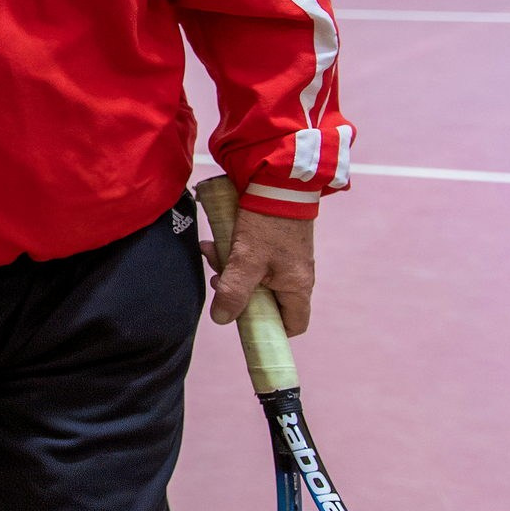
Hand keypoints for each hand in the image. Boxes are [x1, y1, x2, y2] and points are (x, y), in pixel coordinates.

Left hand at [202, 207, 315, 335]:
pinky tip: (214, 242)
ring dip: (230, 269)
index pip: (294, 324)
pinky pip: (252, 257)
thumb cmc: (267, 223)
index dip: (272, 329)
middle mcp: (296, 274)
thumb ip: (234, 292)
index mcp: (298, 286)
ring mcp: (286, 257)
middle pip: (266, 300)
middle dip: (237, 292)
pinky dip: (233, 253)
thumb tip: (222, 319)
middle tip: (218, 279)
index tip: (246, 322)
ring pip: (255, 276)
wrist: (277, 181)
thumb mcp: (246, 261)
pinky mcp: (274, 241)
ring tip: (211, 252)